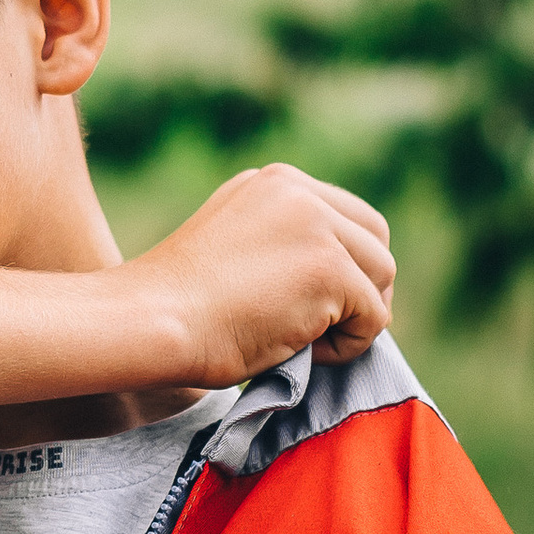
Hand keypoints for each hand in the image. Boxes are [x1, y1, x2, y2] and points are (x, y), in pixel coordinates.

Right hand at [127, 165, 395, 388]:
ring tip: (304, 341)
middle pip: (376, 239)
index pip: (348, 218)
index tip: (308, 303)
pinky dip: (347, 346)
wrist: (151, 321)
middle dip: (362, 288)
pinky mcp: (329, 268)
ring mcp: (316, 226)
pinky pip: (373, 315)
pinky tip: (301, 351)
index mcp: (275, 182)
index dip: (344, 267)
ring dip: (354, 318)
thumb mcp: (235, 245)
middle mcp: (300, 191)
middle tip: (323, 328)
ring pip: (381, 275)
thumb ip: (282, 242)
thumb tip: (339, 281)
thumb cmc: (180, 306)